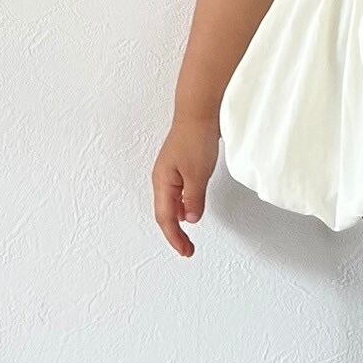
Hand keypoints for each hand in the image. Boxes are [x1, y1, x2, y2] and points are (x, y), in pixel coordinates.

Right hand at [153, 117, 219, 257]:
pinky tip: (190, 209)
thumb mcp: (198, 174)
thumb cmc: (195, 137)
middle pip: (165, 213)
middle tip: (188, 249)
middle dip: (175, 233)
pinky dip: (183, 206)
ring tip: (188, 236)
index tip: (186, 251)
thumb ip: (193, 199)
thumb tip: (189, 219)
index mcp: (162, 182)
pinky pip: (178, 193)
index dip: (175, 237)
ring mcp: (170, 171)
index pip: (165, 218)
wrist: (200, 111)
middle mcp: (162, 178)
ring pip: (170, 203)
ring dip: (178, 221)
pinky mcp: (180, 165)